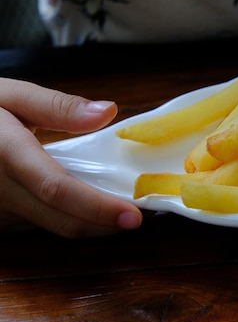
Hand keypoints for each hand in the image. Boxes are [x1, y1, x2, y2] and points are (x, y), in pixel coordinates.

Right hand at [0, 78, 142, 236]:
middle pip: (60, 219)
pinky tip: (90, 208)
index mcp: (5, 153)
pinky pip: (37, 225)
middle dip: (105, 225)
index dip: (97, 207)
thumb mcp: (9, 94)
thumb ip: (57, 106)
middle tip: (140, 216)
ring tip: (121, 211)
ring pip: (51, 227)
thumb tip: (108, 112)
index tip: (134, 216)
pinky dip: (69, 219)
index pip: (56, 189)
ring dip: (90, 225)